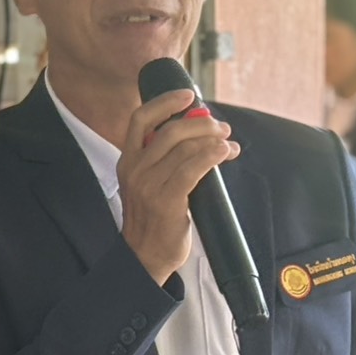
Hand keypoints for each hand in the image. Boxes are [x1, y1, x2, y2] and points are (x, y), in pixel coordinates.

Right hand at [116, 88, 240, 284]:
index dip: (165, 102)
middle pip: (170, 130)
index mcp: (127, 162)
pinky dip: (213, 155)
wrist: (145, 259)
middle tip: (221, 127)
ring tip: (228, 144)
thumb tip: (199, 131)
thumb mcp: (147, 184)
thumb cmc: (153, 221)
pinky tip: (225, 152)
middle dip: (201, 123)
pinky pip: (193, 168)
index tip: (188, 95)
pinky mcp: (167, 201)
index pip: (141, 119)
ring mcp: (149, 186)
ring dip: (213, 140)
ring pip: (185, 147)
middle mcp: (135, 170)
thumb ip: (164, 159)